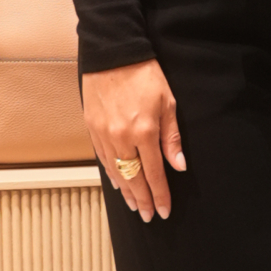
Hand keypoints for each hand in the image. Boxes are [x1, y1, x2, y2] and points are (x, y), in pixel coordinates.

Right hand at [82, 59, 184, 220]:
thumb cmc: (145, 75)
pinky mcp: (92, 128)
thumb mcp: (168, 103)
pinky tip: (118, 183)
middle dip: (142, 200)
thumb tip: (179, 166)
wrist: (113, 54)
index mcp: (144, 132)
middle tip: (147, 216)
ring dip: (126, 191)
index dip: (160, 195)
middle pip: (133, 178)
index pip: (154, 173)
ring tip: (134, 205)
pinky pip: (102, 158)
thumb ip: (172, 138)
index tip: (163, 211)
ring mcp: (104, 134)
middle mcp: (122, 138)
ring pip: (116, 172)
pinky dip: (111, 173)